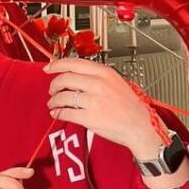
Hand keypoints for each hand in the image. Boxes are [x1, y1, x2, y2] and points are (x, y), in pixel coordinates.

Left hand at [46, 58, 162, 158]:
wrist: (139, 125)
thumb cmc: (128, 105)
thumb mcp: (115, 81)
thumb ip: (96, 76)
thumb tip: (73, 74)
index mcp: (104, 73)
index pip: (74, 63)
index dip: (57, 65)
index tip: (48, 68)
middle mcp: (98, 84)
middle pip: (65, 79)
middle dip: (54, 85)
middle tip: (52, 90)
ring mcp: (93, 101)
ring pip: (63, 97)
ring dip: (54, 101)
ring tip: (53, 104)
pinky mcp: (89, 118)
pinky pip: (66, 113)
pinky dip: (58, 113)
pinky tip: (57, 113)